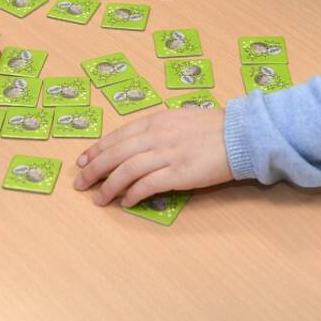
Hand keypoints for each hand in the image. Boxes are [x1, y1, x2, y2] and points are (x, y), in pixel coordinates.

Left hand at [73, 108, 231, 206]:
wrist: (240, 134)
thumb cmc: (211, 127)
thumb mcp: (178, 118)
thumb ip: (156, 129)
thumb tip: (136, 144)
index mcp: (155, 121)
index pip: (117, 136)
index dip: (96, 149)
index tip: (81, 160)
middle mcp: (156, 136)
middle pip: (115, 154)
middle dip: (93, 169)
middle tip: (80, 183)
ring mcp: (167, 154)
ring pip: (127, 171)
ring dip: (108, 186)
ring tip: (99, 198)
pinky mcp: (179, 173)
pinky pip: (147, 185)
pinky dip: (132, 194)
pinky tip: (125, 202)